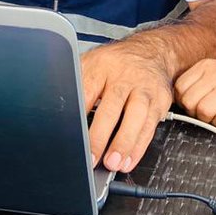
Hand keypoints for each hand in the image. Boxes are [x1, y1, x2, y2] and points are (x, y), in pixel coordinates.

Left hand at [80, 41, 172, 172]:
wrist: (152, 51)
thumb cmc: (115, 63)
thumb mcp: (91, 63)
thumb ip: (76, 84)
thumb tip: (56, 107)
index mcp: (102, 66)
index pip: (88, 90)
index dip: (79, 114)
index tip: (72, 136)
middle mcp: (125, 76)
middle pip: (112, 106)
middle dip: (101, 135)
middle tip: (92, 157)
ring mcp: (145, 89)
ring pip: (137, 116)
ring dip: (125, 142)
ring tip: (114, 163)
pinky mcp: (160, 102)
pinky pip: (150, 127)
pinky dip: (139, 147)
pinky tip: (129, 160)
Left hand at [174, 57, 215, 127]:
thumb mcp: (213, 71)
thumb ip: (196, 82)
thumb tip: (178, 102)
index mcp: (205, 66)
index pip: (180, 88)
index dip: (183, 101)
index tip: (193, 104)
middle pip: (189, 102)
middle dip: (193, 112)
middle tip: (204, 112)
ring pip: (203, 111)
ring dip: (207, 119)